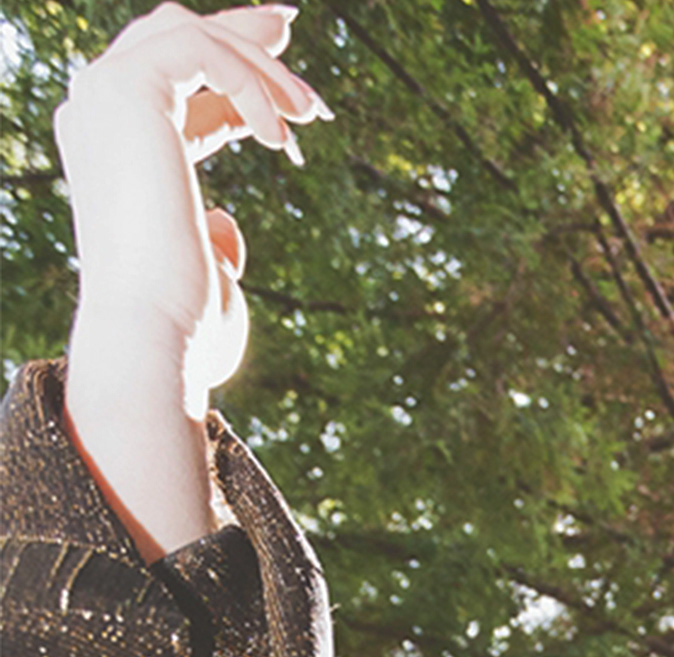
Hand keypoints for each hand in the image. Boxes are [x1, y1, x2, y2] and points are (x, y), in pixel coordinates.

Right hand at [56, 2, 328, 406]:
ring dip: (258, 64)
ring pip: (189, 34)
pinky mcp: (126, 90)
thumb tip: (225, 224)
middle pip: (170, 38)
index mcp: (111, 153)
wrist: (154, 339)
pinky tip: (281, 137)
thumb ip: (212, 239)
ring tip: (311, 114)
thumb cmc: (184, 330)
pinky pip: (200, 50)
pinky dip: (250, 82)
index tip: (290, 92)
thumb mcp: (206, 272)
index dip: (234, 80)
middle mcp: (96, 115)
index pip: (174, 90)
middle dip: (238, 35)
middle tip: (291, 34)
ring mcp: (103, 97)